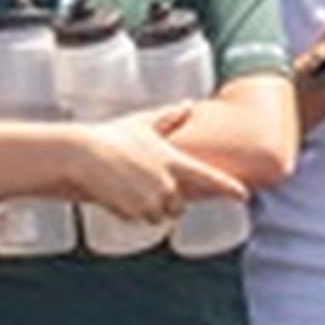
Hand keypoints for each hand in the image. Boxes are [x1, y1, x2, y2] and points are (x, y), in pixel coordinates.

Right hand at [68, 114, 245, 224]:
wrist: (80, 155)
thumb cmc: (110, 137)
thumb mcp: (141, 123)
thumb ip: (168, 117)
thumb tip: (188, 103)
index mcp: (173, 161)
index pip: (208, 177)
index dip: (227, 188)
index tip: (244, 195)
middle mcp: (167, 183)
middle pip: (177, 206)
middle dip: (163, 200)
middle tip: (138, 182)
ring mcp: (151, 200)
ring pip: (157, 217)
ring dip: (144, 208)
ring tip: (124, 186)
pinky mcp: (134, 213)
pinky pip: (137, 221)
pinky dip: (128, 212)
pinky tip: (115, 195)